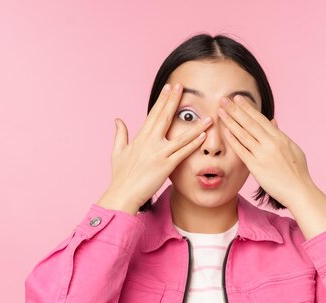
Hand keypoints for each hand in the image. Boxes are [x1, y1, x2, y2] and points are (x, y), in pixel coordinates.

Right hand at [98, 83, 213, 211]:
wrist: (123, 194)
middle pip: (165, 117)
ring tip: (207, 116)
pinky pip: (183, 153)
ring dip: (196, 125)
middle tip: (183, 86)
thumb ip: (120, 134)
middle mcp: (150, 142)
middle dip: (174, 100)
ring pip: (181, 136)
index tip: (169, 87)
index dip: (162, 100)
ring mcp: (159, 154)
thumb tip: (117, 120)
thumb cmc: (121, 176)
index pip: (154, 113)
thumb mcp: (117, 152)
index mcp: (140, 137)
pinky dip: (193, 144)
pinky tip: (203, 136)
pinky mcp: (166, 166)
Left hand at [217, 95, 314, 207]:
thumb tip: (273, 121)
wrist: (299, 190)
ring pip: (243, 134)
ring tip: (220, 111)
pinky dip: (232, 139)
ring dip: (230, 121)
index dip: (247, 108)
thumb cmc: (297, 172)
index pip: (260, 119)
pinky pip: (241, 150)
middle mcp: (271, 143)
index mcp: (280, 138)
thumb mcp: (292, 148)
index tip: (237, 99)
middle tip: (224, 99)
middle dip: (235, 110)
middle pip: (249, 122)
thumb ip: (280, 134)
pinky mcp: (256, 167)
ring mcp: (263, 154)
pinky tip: (224, 131)